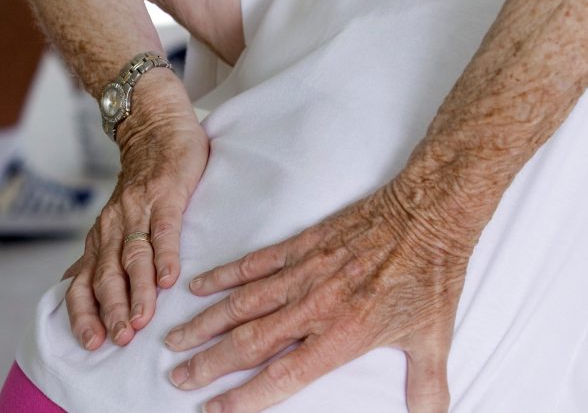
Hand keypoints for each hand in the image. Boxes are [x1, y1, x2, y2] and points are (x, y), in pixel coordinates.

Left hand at [63, 69, 208, 348]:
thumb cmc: (140, 183)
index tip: (92, 343)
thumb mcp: (113, 222)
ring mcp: (139, 212)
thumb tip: (72, 286)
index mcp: (100, 238)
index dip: (87, 313)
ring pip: (133, 257)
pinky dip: (166, 255)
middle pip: (108, 276)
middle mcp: (113, 228)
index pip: (85, 282)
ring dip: (137, 291)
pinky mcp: (166, 197)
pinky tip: (171, 279)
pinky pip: (164, 230)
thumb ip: (98, 255)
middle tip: (119, 339)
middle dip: (111, 310)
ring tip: (143, 320)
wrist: (156, 129)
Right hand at [164, 179, 477, 412]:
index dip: (244, 397)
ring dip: (205, 325)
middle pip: (248, 342)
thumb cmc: (429, 276)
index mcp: (342, 335)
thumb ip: (428, 385)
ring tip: (174, 340)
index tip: (213, 410)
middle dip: (209, 364)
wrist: (427, 214)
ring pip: (241, 305)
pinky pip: (253, 264)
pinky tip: (198, 288)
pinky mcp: (301, 246)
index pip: (282, 375)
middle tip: (178, 377)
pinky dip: (223, 276)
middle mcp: (313, 308)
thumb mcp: (434, 337)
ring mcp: (302, 274)